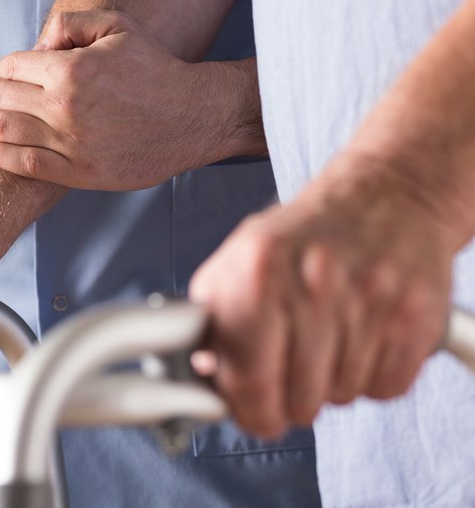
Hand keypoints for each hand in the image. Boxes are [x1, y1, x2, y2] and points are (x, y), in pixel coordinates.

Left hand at [0, 10, 262, 189]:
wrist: (193, 117)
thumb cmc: (156, 70)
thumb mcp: (118, 26)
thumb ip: (70, 23)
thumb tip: (36, 43)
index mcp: (71, 70)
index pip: (10, 66)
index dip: (11, 66)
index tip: (20, 73)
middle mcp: (65, 107)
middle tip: (3, 94)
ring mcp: (69, 143)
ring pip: (1, 130)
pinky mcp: (77, 172)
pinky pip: (21, 164)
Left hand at [189, 156, 454, 438]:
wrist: (383, 195)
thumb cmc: (302, 235)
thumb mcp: (236, 262)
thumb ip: (212, 323)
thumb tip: (196, 382)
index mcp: (257, 271)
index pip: (248, 378)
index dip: (249, 411)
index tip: (254, 415)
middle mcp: (314, 282)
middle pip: (299, 398)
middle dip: (291, 398)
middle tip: (291, 373)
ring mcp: (369, 297)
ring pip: (342, 396)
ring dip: (332, 384)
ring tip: (328, 340)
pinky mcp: (415, 313)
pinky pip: (386, 387)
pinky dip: (373, 377)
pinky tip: (361, 341)